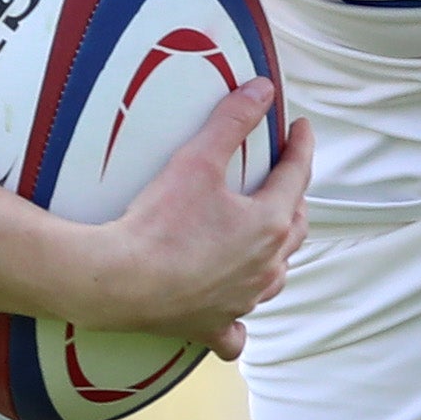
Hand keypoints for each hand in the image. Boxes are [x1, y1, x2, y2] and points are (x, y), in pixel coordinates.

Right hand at [60, 81, 312, 354]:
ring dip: (278, 252)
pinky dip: (239, 321)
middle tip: (286, 176)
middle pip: (294, 226)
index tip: (301, 128)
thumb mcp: (196, 160)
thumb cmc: (158, 222)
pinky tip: (236, 316)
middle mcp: (266, 266)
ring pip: (275, 274)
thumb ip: (232, 121)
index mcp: (269, 224)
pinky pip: (236, 330)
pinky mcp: (214, 326)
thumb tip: (263, 89)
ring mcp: (243, 300)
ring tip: (270, 235)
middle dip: (294, 197)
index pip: (297, 176)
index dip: (301, 147)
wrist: (119, 281)